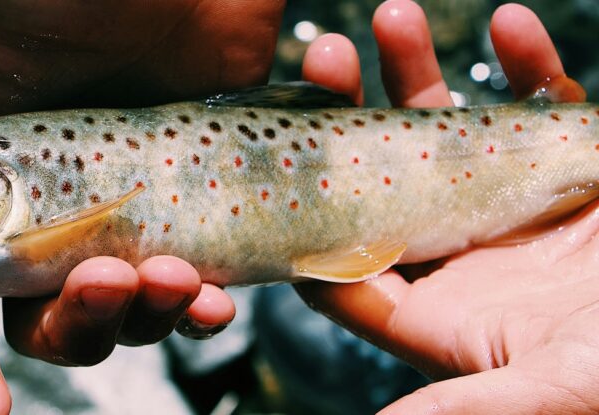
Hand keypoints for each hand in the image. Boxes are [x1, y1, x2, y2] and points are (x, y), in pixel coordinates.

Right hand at [0, 1, 283, 412]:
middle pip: (37, 323)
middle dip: (68, 329)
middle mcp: (42, 214)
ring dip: (140, 317)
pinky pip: (189, 295)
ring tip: (175, 275)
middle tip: (103, 282)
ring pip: (114, 317)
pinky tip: (217, 296)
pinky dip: (202, 310)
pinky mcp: (186, 217)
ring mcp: (118, 218)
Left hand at [298, 2, 598, 412]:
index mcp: (441, 310)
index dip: (310, 219)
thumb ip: (466, 402)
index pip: (350, 265)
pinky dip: (528, 64)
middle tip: (322, 58)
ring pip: (448, 129)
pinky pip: (541, 104)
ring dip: (420, 73)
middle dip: (351, 115)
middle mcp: (465, 252)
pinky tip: (511, 25)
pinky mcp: (573, 166)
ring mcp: (514, 204)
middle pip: (384, 178)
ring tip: (391, 20)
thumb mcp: (556, 386)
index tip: (283, 162)